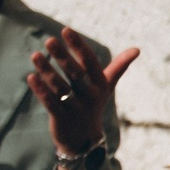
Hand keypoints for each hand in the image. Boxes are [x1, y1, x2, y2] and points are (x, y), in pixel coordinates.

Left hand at [29, 28, 140, 155]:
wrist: (84, 139)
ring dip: (47, 71)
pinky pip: (50, 103)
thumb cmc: (93, 104)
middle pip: (75, 73)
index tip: (66, 30)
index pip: (90, 61)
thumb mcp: (107, 86)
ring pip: (60, 87)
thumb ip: (119, 66)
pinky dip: (41, 90)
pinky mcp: (61, 119)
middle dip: (62, 56)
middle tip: (49, 40)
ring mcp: (76, 108)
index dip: (78, 46)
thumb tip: (137, 49)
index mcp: (100, 84)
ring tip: (35, 55)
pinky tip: (32, 77)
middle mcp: (90, 95)